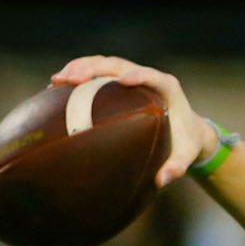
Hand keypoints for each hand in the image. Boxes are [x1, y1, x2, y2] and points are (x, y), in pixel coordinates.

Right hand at [51, 55, 217, 188]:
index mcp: (168, 88)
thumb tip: (162, 180)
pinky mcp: (121, 82)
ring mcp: (133, 77)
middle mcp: (149, 77)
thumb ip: (177, 167)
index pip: (153, 77)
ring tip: (58, 80)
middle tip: (71, 79)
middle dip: (95, 69)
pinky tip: (57, 87)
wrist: (187, 132)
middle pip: (120, 65)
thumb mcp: (186, 156)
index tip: (123, 81)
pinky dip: (79, 75)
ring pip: (105, 64)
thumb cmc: (186, 143)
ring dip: (81, 68)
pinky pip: (98, 73)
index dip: (139, 75)